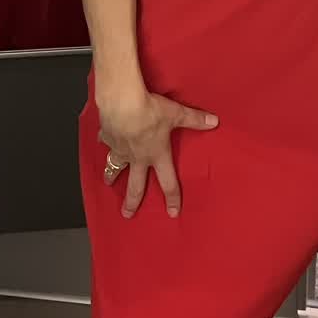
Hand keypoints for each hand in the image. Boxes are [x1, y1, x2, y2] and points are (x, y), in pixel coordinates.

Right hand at [97, 86, 218, 219]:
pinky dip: (104, 141)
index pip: (168, 182)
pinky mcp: (108, 137)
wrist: (123, 103)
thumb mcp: (176, 114)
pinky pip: (106, 141)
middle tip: (128, 214)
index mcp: (156, 155)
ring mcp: (121, 149)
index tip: (172, 213)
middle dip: (132, 202)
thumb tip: (215, 121)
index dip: (173, 198)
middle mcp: (138, 157)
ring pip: (115, 167)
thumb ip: (195, 119)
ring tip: (108, 182)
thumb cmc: (150, 111)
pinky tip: (102, 139)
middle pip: (135, 185)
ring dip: (111, 176)